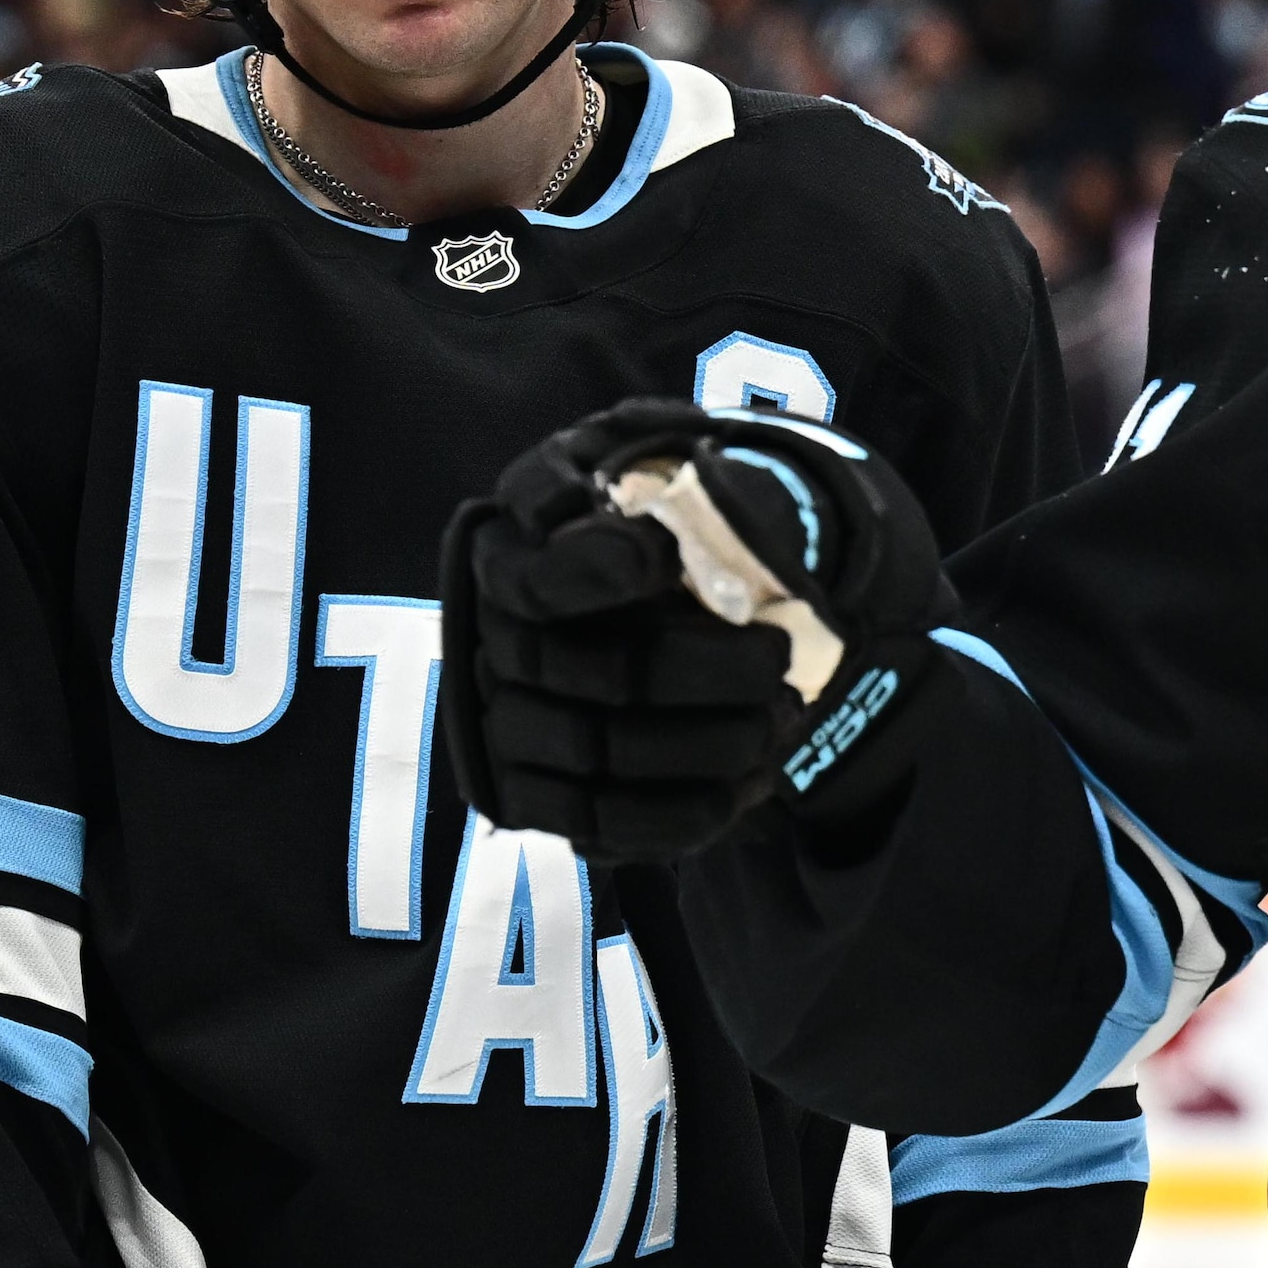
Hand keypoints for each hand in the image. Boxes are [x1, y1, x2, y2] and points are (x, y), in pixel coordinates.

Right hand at [442, 397, 948, 861]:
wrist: (634, 599)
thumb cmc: (636, 516)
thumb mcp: (638, 458)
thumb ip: (648, 447)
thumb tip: (680, 444)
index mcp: (505, 553)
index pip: (533, 578)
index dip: (597, 570)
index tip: (670, 554)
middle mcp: (487, 643)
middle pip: (585, 673)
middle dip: (696, 670)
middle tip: (776, 656)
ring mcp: (501, 725)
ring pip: (598, 754)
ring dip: (705, 744)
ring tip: (781, 716)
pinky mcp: (529, 795)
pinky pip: (598, 823)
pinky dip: (682, 811)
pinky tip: (749, 780)